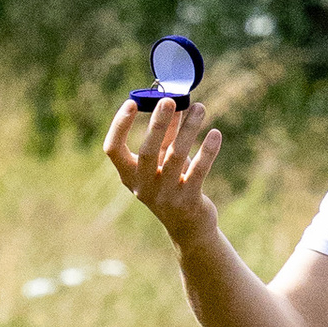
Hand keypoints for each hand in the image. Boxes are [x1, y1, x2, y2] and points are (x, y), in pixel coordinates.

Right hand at [103, 92, 222, 249]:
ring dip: (189, 129)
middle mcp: (143, 186)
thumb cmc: (172, 183)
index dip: (119, 125)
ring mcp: (165, 195)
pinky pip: (198, 171)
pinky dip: (207, 151)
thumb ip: (167, 133)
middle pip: (147, 152)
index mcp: (129, 175)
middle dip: (158, 124)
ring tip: (200, 107)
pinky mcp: (188, 201)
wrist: (188, 226)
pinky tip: (214, 134)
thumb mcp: (164, 160)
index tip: (132, 102)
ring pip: (177, 156)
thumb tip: (174, 101)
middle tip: (169, 100)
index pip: (113, 149)